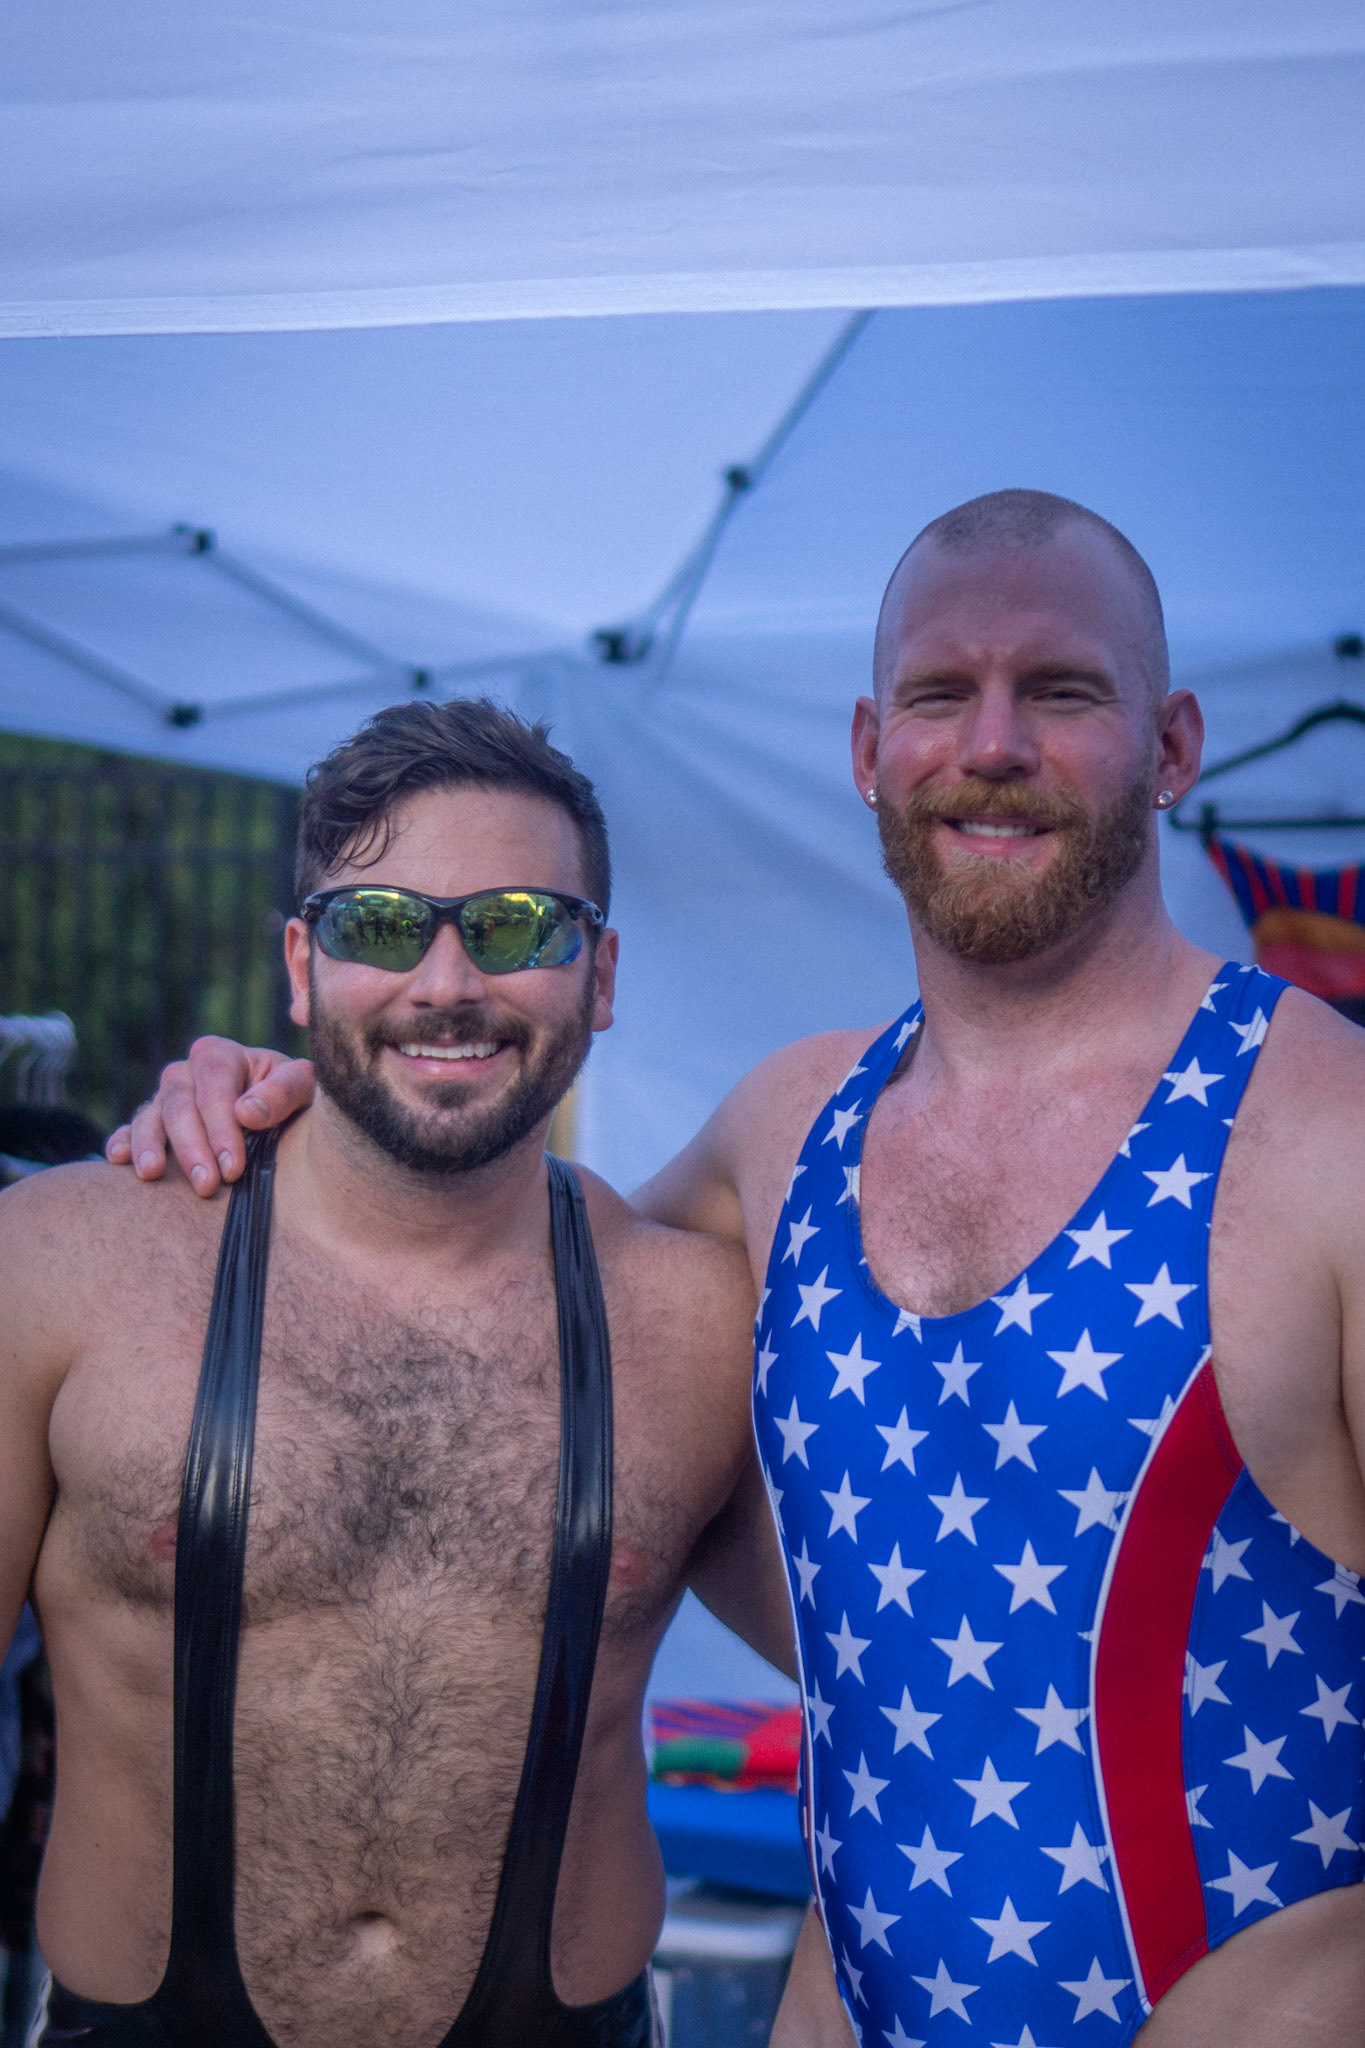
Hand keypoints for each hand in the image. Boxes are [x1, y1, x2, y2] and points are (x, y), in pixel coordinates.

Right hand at [105, 1037, 315, 1195]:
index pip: (214, 1090)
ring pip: (147, 1116)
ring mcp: (163, 1098)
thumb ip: (284, 1092)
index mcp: (219, 1056)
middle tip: (206, 1186)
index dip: (222, 1129)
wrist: (279, 1114)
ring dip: (148, 1145)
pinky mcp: (150, 1123)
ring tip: (151, 1174)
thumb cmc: (291, 1099)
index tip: (233, 1168)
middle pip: (178, 1106)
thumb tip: (246, 1112)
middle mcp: (185, 1073)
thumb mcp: (302, 1088)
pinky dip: (122, 1142)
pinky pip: (128, 1129)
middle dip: (191, 1148)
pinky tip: (118, 1159)